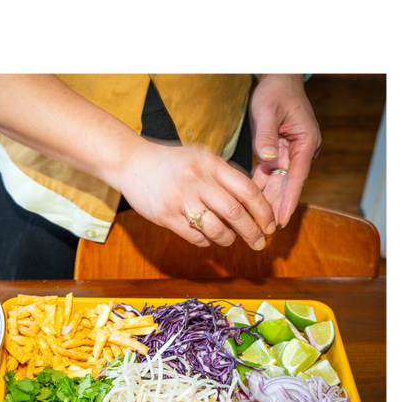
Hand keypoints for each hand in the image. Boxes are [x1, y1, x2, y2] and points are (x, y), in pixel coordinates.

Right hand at [117, 140, 276, 249]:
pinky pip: (195, 236)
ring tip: (230, 240)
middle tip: (259, 243)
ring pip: (216, 228)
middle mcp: (198, 180)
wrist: (131, 162)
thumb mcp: (201, 159)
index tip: (270, 224)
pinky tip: (206, 238)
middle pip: (235, 212)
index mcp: (211, 164)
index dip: (264, 211)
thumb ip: (224, 176)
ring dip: (228, 239)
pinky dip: (206, 241)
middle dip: (252, 231)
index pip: (247, 190)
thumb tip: (252, 203)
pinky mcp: (166, 215)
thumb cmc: (170, 163)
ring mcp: (181, 198)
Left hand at [250, 71, 321, 226]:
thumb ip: (267, 136)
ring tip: (256, 225)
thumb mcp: (268, 111)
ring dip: (266, 203)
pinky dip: (258, 190)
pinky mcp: (277, 154)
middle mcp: (299, 151)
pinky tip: (247, 206)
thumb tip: (268, 158)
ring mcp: (288, 154)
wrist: (277, 82)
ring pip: (276, 183)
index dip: (288, 199)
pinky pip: (267, 175)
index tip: (281, 219)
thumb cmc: (275, 94)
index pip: (297, 176)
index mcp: (305, 142)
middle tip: (265, 232)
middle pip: (287, 185)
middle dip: (276, 208)